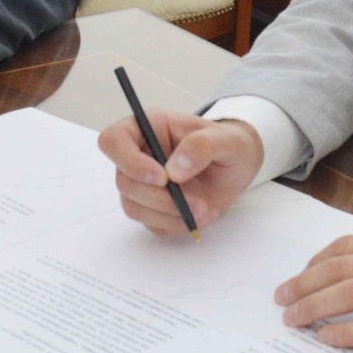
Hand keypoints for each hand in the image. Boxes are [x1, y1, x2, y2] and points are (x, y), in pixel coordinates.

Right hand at [97, 110, 262, 235]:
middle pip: (123, 182)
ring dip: (170, 215)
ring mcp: (143, 183)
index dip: (128, 161)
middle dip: (160, 198)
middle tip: (196, 203)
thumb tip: (175, 169)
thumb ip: (201, 146)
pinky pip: (151, 224)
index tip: (161, 178)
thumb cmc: (230, 144)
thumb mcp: (226, 139)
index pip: (113, 141)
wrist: (238, 168)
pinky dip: (176, 225)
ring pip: (134, 207)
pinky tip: (200, 215)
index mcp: (150, 127)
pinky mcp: (153, 207)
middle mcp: (140, 155)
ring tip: (205, 210)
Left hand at [274, 227, 352, 347]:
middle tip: (281, 301)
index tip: (298, 276)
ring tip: (293, 322)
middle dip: (302, 285)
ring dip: (314, 308)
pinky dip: (347, 332)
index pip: (345, 247)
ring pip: (350, 294)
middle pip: (337, 269)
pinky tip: (329, 340)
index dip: (314, 263)